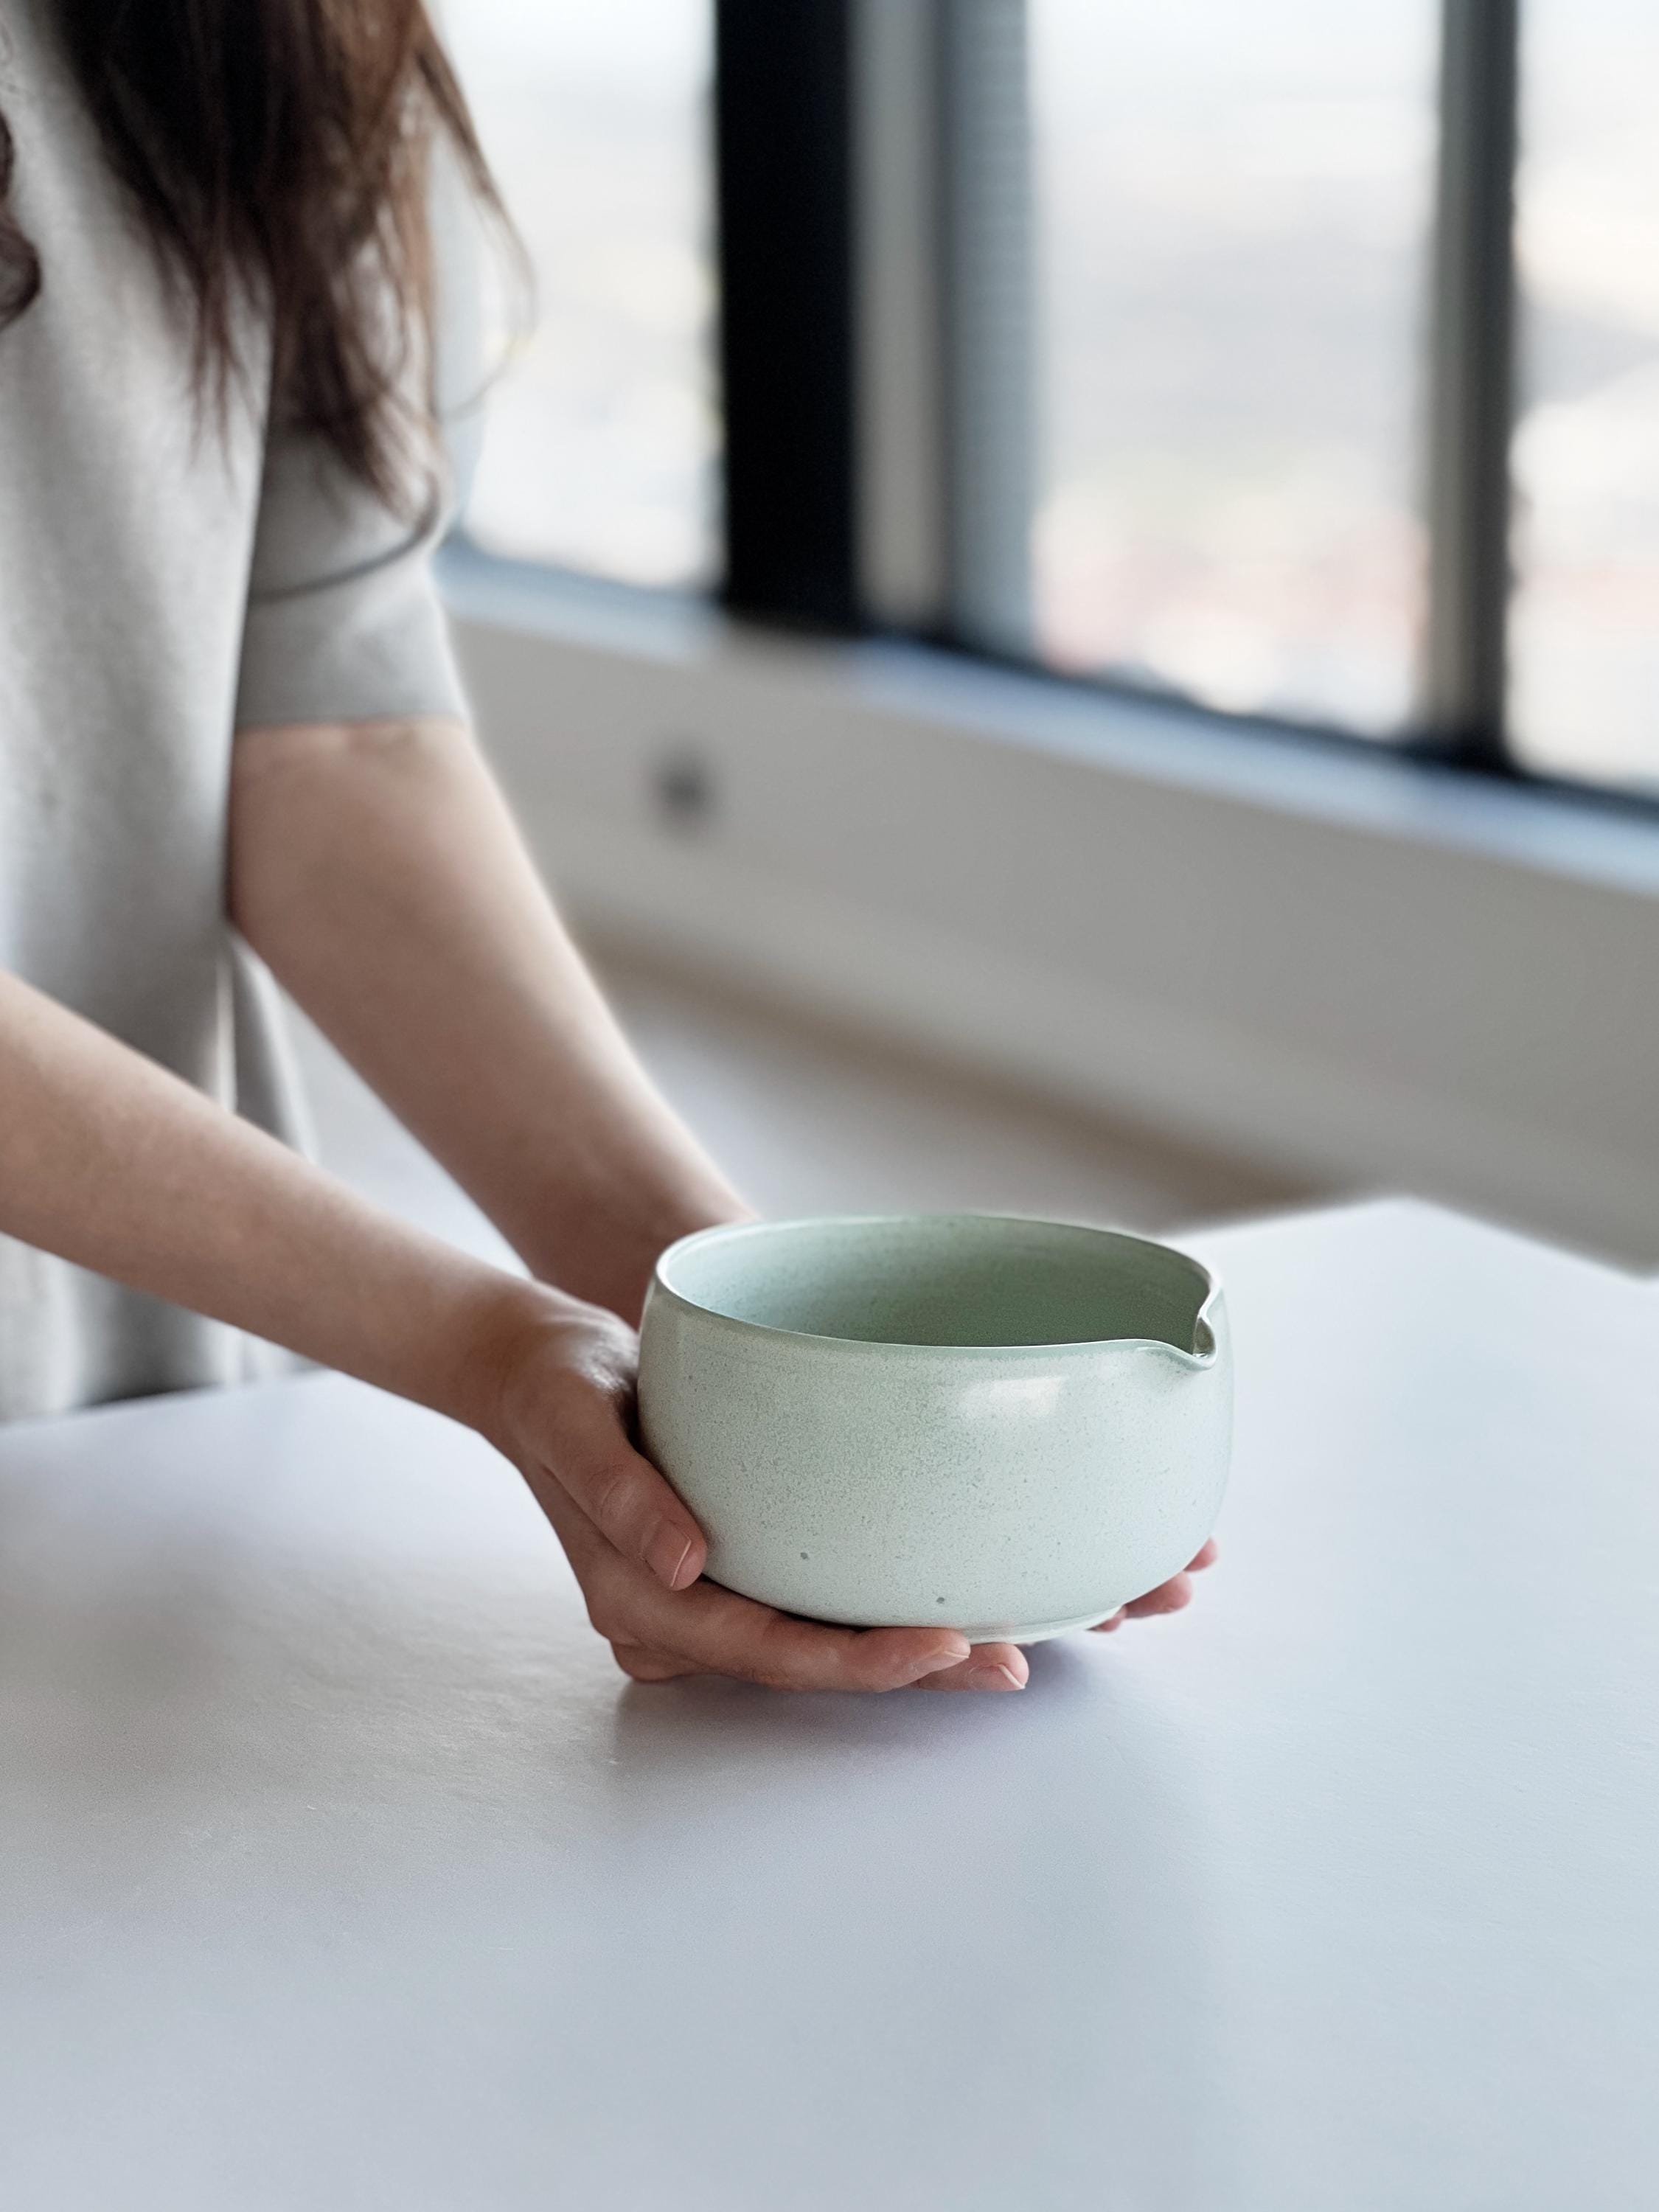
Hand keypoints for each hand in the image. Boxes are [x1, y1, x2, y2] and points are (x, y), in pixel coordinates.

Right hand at [477, 1286, 1215, 1692]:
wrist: (536, 1362)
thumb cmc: (555, 1383)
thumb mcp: (575, 1416)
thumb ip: (621, 1493)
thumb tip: (689, 1563)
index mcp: (652, 1602)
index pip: (774, 1651)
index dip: (864, 1660)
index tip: (951, 1645)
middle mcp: (701, 1608)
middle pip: (829, 1656)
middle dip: (936, 1662)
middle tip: (1042, 1648)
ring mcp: (733, 1584)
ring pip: (846, 1628)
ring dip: (946, 1630)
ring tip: (1059, 1620)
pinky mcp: (759, 1546)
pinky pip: (842, 1582)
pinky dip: (915, 1582)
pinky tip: (993, 1570)